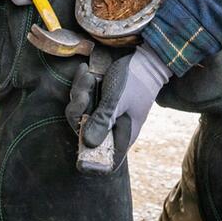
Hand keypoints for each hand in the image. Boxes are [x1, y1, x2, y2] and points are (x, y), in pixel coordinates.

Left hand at [65, 44, 171, 160]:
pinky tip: (86, 71)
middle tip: (84, 95)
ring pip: (79, 114)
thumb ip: (102, 121)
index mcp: (122, 135)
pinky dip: (81, 85)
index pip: (107, 162)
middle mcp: (111, 128)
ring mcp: (103, 114)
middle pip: (83, 135)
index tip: (80, 159)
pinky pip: (81, 99)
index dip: (92, 164)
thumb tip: (87, 144)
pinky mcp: (97, 100)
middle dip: (78, 113)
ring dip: (79, 93)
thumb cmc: (135, 80)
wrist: (143, 56)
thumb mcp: (117, 100)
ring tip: (90, 77)